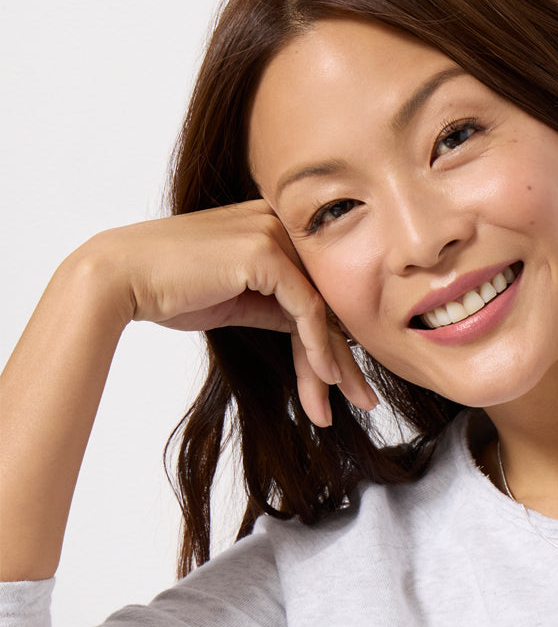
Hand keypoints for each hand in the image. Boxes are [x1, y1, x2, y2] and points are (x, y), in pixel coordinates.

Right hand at [78, 200, 373, 425]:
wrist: (122, 279)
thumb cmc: (170, 289)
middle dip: (348, 357)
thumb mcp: (237, 299)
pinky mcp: (263, 252)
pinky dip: (319, 346)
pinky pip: (306, 308)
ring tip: (350, 403)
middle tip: (367, 400)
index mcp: (273, 227)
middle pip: (328, 299)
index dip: (336, 341)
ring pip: (322, 307)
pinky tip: (324, 380)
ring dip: (336, 363)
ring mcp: (272, 232)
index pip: (318, 289)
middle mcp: (279, 222)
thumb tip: (314, 330)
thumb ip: (277, 304)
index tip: (348, 384)